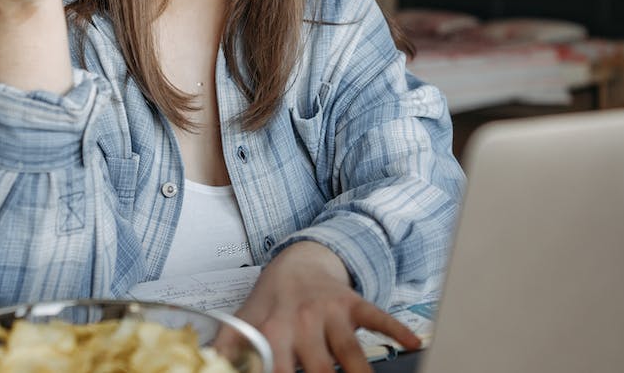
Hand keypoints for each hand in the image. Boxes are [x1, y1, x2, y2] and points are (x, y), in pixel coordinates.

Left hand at [234, 242, 420, 372]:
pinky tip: (415, 343)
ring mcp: (330, 311)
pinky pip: (377, 316)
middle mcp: (301, 321)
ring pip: (351, 352)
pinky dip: (397, 329)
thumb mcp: (241, 324)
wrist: (297, 261)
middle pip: (320, 371)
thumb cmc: (269, 303)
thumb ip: (227, 352)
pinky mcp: (353, 302)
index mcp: (271, 332)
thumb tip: (209, 370)